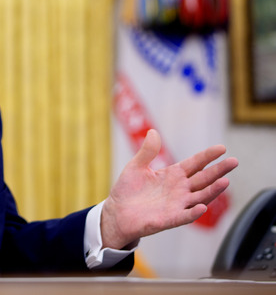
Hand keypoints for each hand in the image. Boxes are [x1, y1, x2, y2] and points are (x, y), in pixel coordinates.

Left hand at [101, 129, 237, 249]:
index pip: (195, 163)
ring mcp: (177, 204)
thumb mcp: (136, 166)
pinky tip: (202, 206)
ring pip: (200, 196)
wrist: (116, 212)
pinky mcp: (169, 219)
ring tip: (225, 181)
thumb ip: (147, 151)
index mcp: (172, 175)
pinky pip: (185, 216)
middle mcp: (179, 189)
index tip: (222, 148)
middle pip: (203, 178)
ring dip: (213, 190)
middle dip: (219, 171)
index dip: (208, 156)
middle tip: (234, 161)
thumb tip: (153, 131)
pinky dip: (194, 212)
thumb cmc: (127, 190)